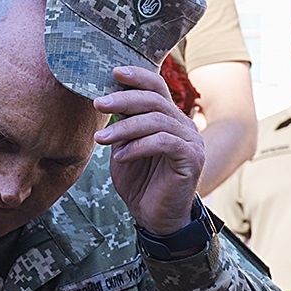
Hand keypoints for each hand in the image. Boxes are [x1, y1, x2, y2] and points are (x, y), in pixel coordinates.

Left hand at [95, 64, 204, 237]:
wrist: (156, 218)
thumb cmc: (141, 183)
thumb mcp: (125, 148)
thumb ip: (122, 125)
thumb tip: (105, 100)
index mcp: (170, 119)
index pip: (157, 87)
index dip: (137, 76)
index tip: (113, 73)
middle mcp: (184, 125)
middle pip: (155, 99)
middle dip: (124, 99)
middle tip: (98, 104)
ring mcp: (191, 141)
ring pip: (156, 120)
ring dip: (124, 128)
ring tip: (101, 139)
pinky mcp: (191, 158)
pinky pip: (163, 142)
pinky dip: (138, 147)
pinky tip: (121, 157)